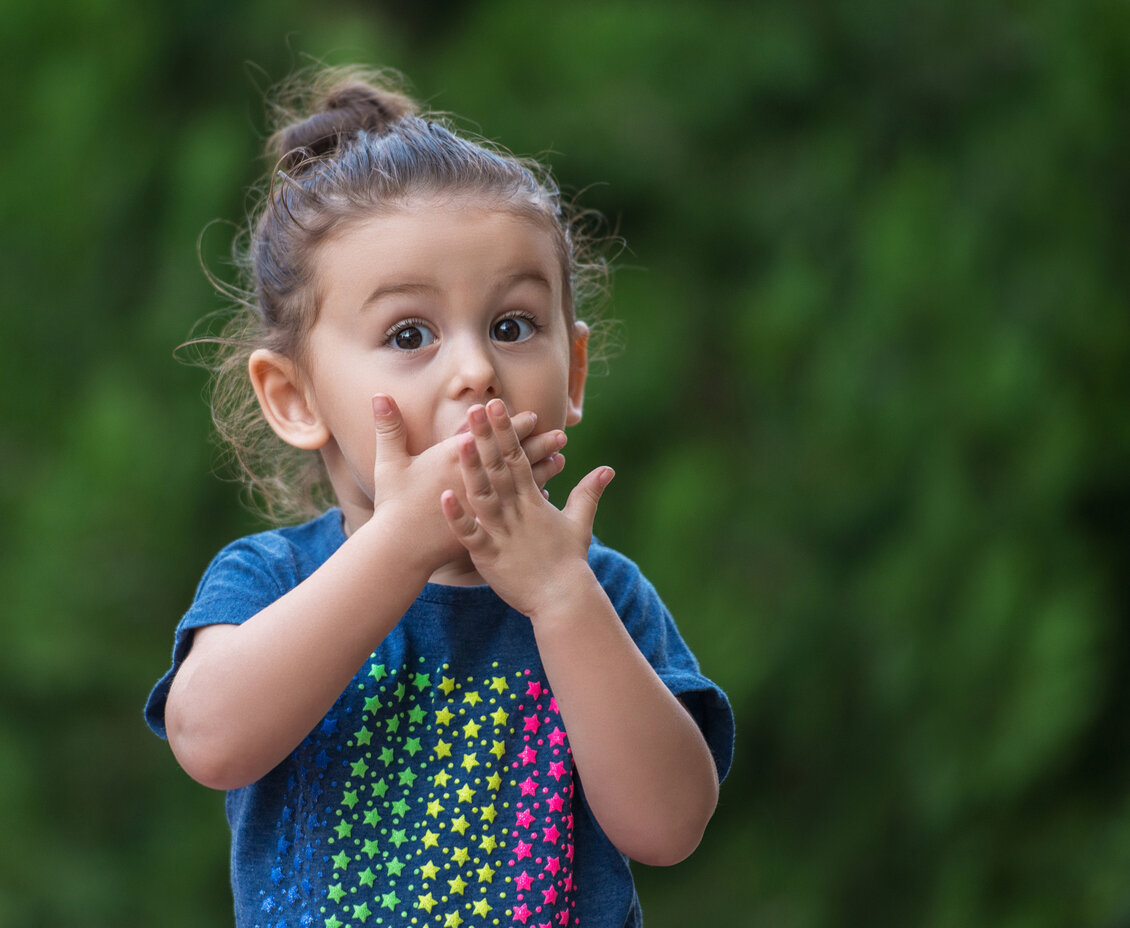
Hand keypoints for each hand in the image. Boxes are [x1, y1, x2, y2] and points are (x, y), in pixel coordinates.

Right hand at [368, 395, 567, 572]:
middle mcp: (476, 480)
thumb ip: (389, 427)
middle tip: (560, 434)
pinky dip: (530, 501)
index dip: (512, 425)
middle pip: (512, 457)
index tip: (533, 415)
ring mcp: (484, 504)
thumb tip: (378, 395)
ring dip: (542, 470)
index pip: (490, 436)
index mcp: (455, 460)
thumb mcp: (389, 463)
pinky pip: (517, 509)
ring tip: (561, 460)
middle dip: (537, 444)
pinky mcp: (489, 525)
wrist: (401, 550)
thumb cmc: (394, 504)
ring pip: (520, 482)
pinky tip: (547, 495)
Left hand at [440, 398, 613, 617]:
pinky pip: (470, 533)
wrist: (564, 599)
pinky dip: (458, 516)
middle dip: (487, 437)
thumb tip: (607, 469)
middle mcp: (517, 511)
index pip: (518, 457)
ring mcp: (502, 532)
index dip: (506, 430)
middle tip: (475, 407)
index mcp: (533, 500)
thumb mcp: (579, 523)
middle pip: (499, 468)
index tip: (496, 405)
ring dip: (471, 469)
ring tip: (458, 442)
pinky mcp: (489, 555)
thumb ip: (588, 493)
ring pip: (484, 495)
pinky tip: (443, 497)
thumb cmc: (568, 562)